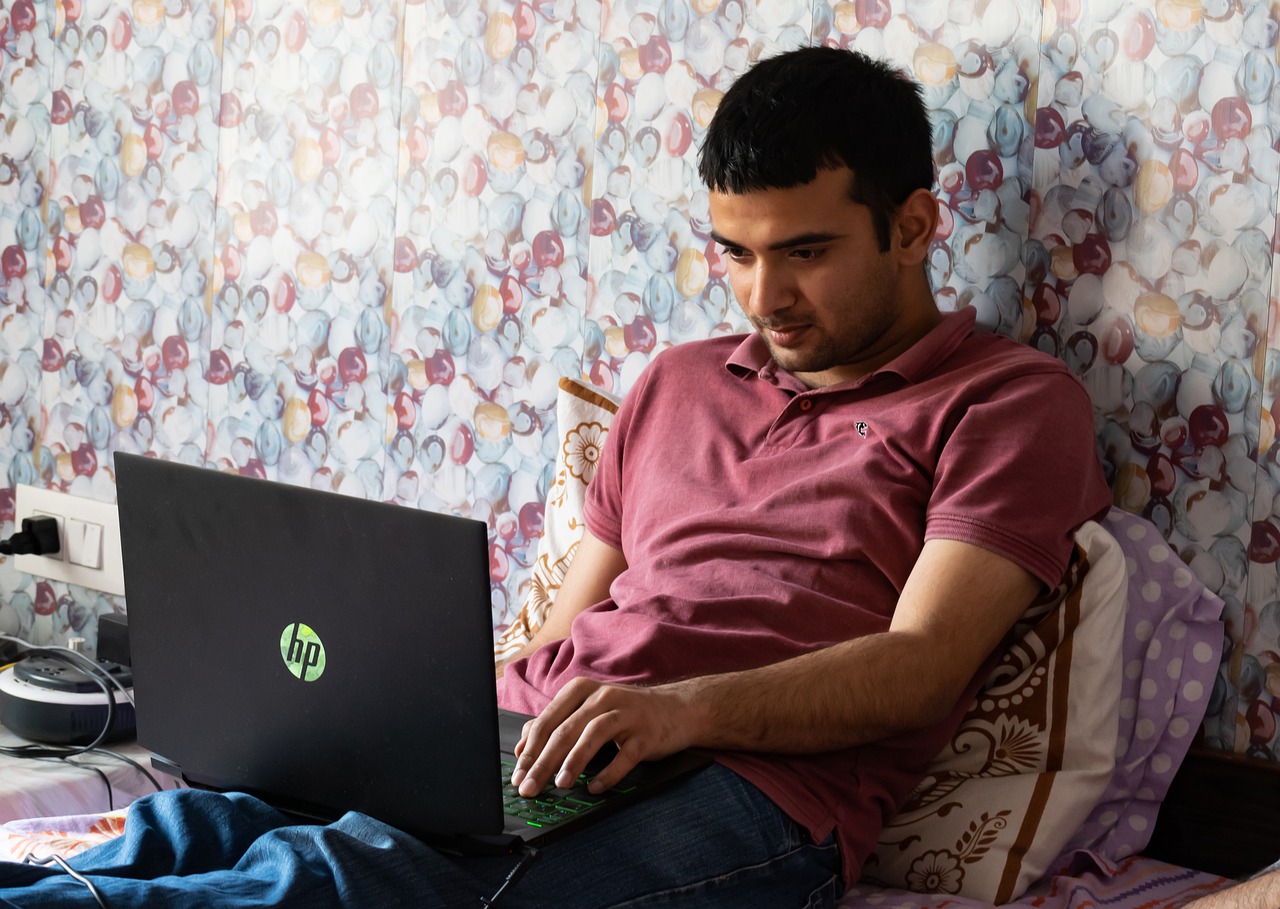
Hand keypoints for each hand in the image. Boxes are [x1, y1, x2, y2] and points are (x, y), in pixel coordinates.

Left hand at [510, 677, 696, 797]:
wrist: (677, 709)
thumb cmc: (626, 713)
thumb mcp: (588, 712)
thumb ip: (555, 725)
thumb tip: (522, 747)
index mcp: (582, 690)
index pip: (548, 720)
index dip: (530, 749)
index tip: (518, 775)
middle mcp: (603, 697)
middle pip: (566, 729)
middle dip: (543, 762)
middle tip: (529, 787)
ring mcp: (627, 713)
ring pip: (593, 735)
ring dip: (574, 761)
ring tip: (560, 784)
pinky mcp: (647, 733)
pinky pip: (625, 754)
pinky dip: (609, 773)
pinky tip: (596, 788)